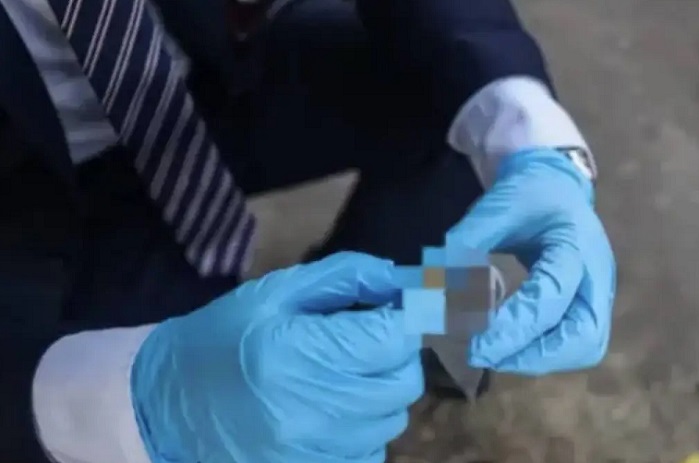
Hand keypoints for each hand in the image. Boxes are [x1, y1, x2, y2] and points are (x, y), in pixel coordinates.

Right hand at [131, 252, 422, 462]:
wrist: (166, 406)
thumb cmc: (222, 339)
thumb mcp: (275, 293)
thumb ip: (344, 277)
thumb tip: (402, 278)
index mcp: (297, 353)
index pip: (395, 338)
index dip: (406, 318)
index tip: (396, 311)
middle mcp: (311, 412)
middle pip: (403, 384)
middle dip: (397, 356)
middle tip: (371, 342)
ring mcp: (313, 453)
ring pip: (391, 421)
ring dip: (381, 393)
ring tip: (344, 376)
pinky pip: (371, 454)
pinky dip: (365, 430)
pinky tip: (334, 412)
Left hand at [447, 149, 615, 374]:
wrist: (555, 183)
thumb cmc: (526, 192)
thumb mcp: (494, 207)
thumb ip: (466, 245)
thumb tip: (436, 289)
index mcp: (576, 243)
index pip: (552, 295)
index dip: (515, 326)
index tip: (476, 343)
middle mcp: (597, 273)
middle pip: (585, 336)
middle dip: (536, 355)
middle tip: (489, 354)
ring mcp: (599, 291)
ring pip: (585, 346)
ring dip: (541, 358)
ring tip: (497, 351)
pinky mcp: (590, 303)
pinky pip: (576, 342)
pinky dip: (544, 350)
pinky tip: (513, 340)